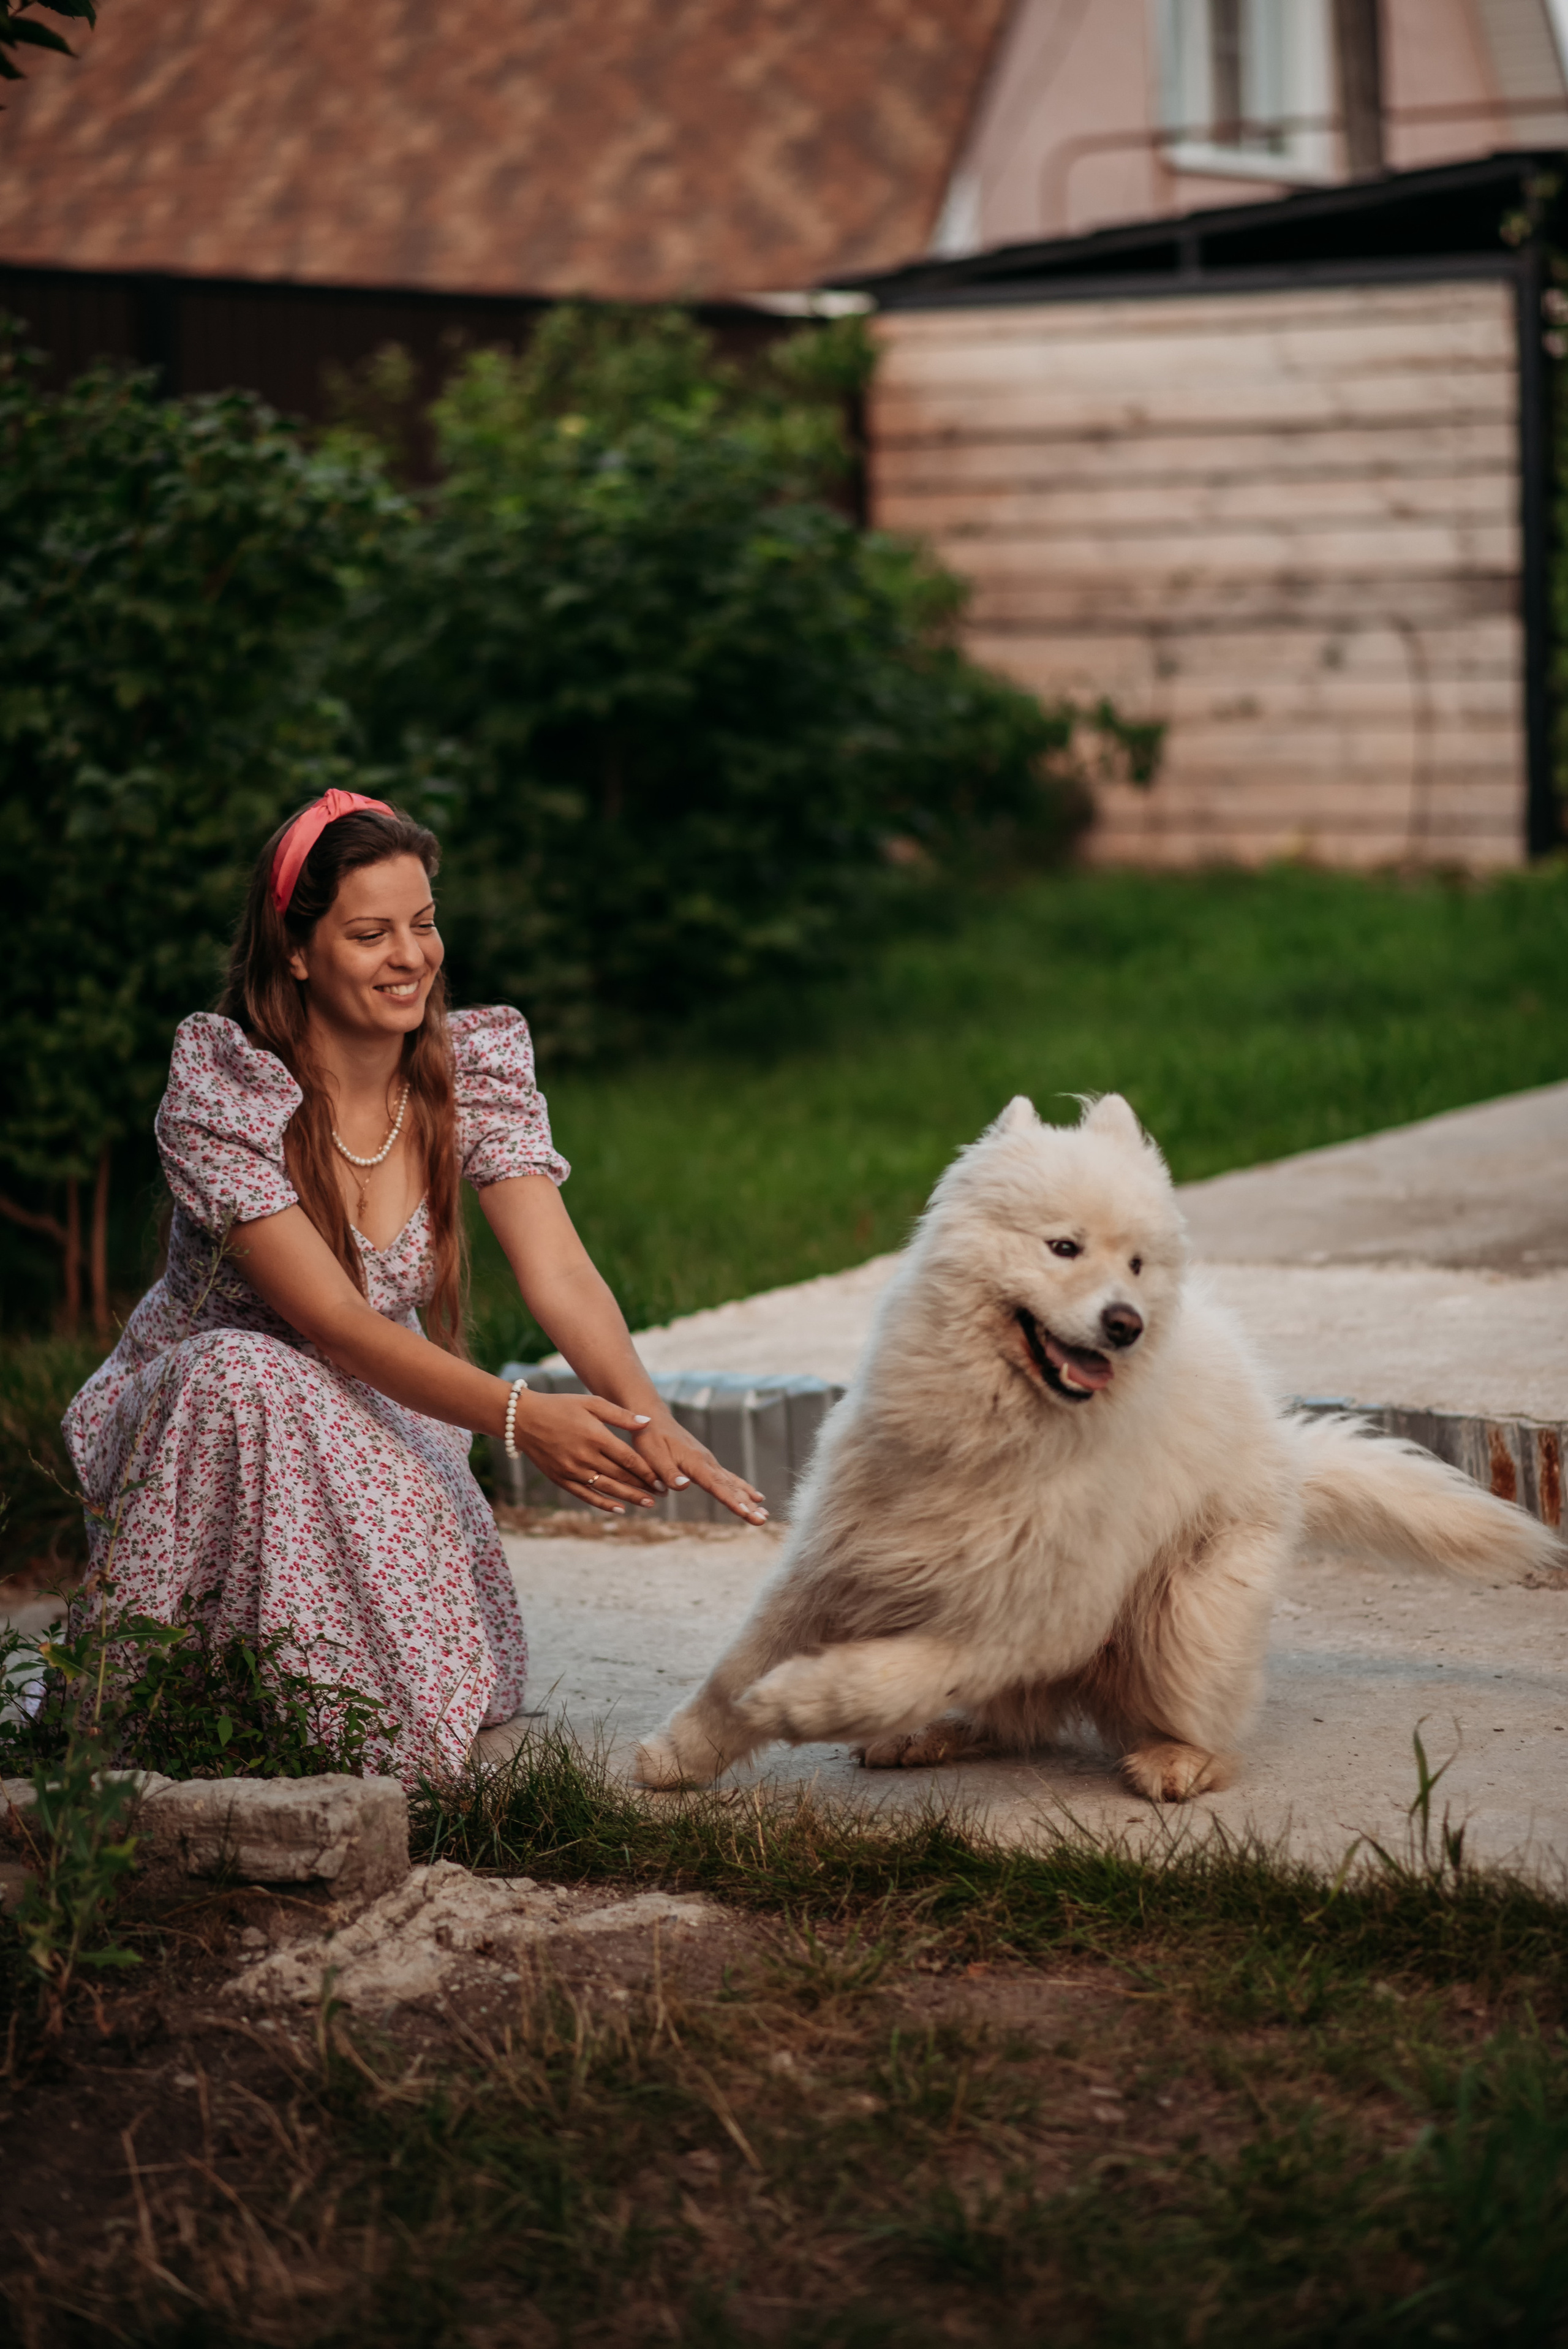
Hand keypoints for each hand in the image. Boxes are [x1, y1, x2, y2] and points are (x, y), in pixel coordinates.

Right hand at [513, 1392, 661, 1514]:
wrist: (522, 1419)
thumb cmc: (560, 1406)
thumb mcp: (591, 1403)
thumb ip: (620, 1415)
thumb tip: (647, 1422)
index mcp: (595, 1436)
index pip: (628, 1459)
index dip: (647, 1471)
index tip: (662, 1479)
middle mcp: (585, 1456)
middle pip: (620, 1476)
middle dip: (643, 1486)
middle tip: (662, 1494)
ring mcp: (572, 1470)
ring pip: (607, 1488)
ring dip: (629, 1497)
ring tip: (648, 1503)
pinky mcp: (561, 1479)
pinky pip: (586, 1495)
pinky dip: (603, 1503)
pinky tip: (619, 1508)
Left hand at [632, 1410, 768, 1525]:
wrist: (653, 1419)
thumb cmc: (650, 1438)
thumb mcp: (653, 1456)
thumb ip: (669, 1472)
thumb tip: (684, 1486)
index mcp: (695, 1462)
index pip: (716, 1485)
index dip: (731, 1500)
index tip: (746, 1513)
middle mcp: (707, 1462)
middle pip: (731, 1487)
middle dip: (747, 1505)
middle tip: (762, 1520)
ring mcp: (709, 1462)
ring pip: (733, 1483)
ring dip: (749, 1499)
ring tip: (764, 1514)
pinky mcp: (707, 1462)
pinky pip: (729, 1478)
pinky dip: (743, 1488)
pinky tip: (755, 1496)